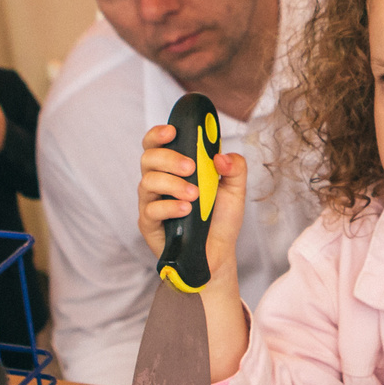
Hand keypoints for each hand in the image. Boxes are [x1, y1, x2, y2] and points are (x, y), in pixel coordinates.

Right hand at [137, 120, 244, 288]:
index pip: (157, 144)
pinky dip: (169, 207)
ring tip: (195, 195)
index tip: (172, 131)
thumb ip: (236, 167)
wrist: (218, 253)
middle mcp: (159, 181)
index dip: (159, 133)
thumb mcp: (236, 190)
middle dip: (169, 159)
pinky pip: (150, 210)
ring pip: (147, 182)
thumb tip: (221, 156)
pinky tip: (186, 210)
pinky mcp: (149, 224)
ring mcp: (151, 202)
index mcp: (175, 168)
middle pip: (148, 158)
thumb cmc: (221, 218)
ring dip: (172, 184)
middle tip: (191, 167)